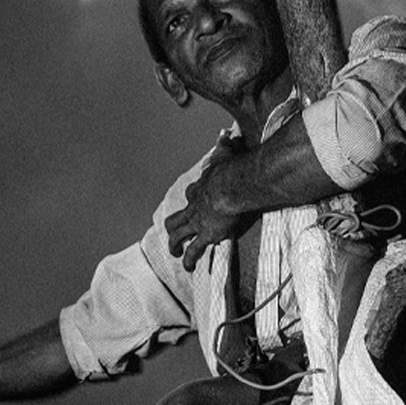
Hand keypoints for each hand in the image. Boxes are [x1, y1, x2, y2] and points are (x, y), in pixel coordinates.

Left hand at [165, 152, 256, 270]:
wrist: (232, 185)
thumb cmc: (233, 169)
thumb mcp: (226, 155)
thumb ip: (226, 147)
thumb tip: (225, 136)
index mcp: (201, 187)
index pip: (192, 193)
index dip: (192, 198)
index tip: (195, 200)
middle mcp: (194, 206)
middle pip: (176, 218)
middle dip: (173, 227)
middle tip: (173, 234)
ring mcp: (197, 222)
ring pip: (178, 236)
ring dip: (175, 245)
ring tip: (176, 254)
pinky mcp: (206, 235)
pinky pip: (194, 250)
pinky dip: (189, 260)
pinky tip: (188, 269)